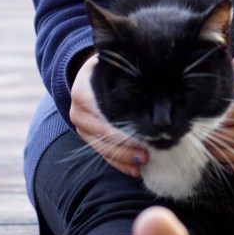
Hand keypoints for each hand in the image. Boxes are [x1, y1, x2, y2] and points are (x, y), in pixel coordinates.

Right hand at [69, 54, 147, 177]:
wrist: (91, 73)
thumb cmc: (110, 67)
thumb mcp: (113, 64)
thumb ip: (125, 74)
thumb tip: (155, 86)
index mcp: (82, 90)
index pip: (102, 113)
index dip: (121, 127)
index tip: (143, 135)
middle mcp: (77, 110)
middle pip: (101, 134)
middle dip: (124, 147)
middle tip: (146, 155)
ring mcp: (81, 125)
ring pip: (101, 147)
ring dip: (122, 158)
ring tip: (143, 163)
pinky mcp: (87, 136)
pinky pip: (101, 154)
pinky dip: (118, 163)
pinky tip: (133, 170)